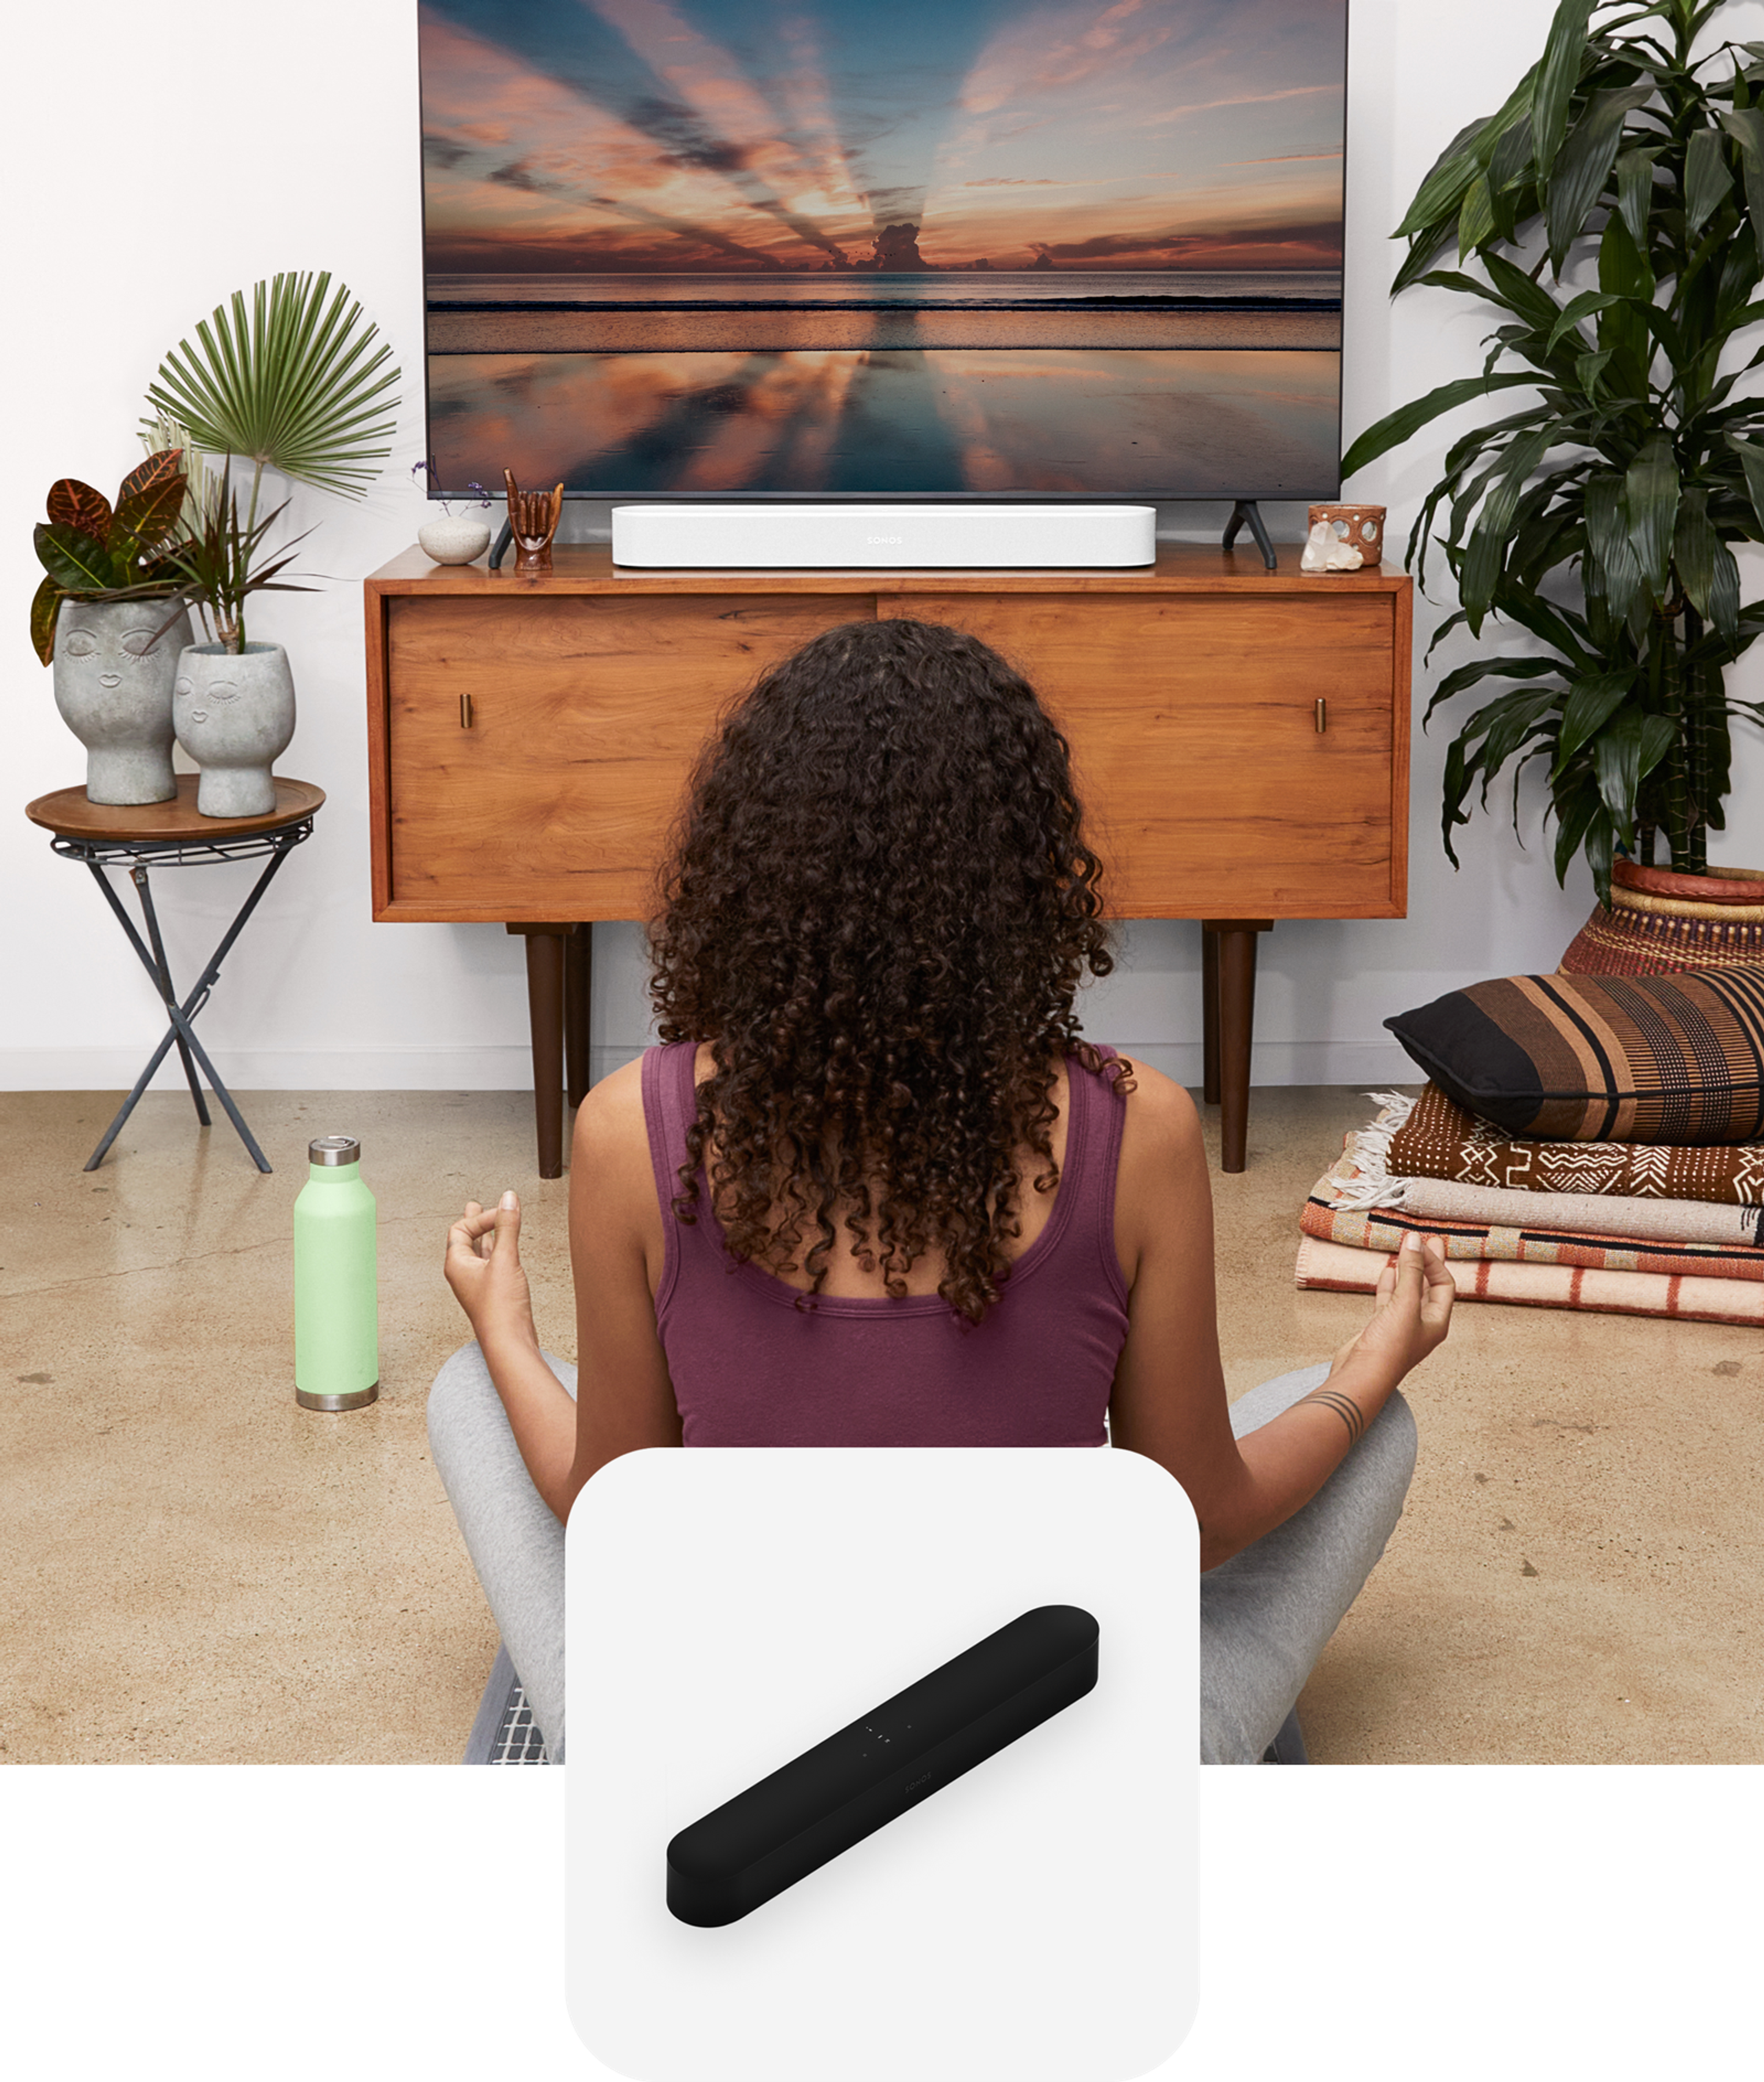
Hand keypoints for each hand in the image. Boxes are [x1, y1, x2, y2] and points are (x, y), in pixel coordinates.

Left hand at [444, 1191, 538, 1348]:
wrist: (509, 1340)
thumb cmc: (500, 1308)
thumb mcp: (505, 1259)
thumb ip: (508, 1226)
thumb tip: (508, 1198)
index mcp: (457, 1264)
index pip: (461, 1229)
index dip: (479, 1217)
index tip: (502, 1213)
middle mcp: (464, 1273)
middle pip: (466, 1240)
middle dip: (475, 1222)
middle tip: (475, 1206)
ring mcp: (478, 1283)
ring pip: (480, 1252)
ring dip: (488, 1235)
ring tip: (492, 1223)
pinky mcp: (494, 1291)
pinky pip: (493, 1263)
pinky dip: (499, 1250)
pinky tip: (506, 1248)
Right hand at [1328, 1229, 1452, 1391]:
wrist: (1362, 1376)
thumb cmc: (1389, 1348)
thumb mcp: (1405, 1304)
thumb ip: (1411, 1271)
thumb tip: (1414, 1240)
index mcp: (1437, 1322)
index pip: (1443, 1284)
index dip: (1434, 1262)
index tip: (1420, 1243)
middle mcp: (1422, 1324)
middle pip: (1429, 1287)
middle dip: (1428, 1264)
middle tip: (1429, 1242)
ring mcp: (1401, 1326)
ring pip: (1408, 1292)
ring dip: (1407, 1272)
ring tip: (1405, 1253)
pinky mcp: (1381, 1328)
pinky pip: (1389, 1301)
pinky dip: (1389, 1285)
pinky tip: (1386, 1273)